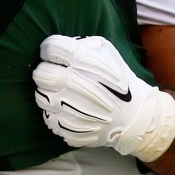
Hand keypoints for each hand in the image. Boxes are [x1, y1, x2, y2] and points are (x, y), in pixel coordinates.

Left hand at [34, 35, 174, 161]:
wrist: (134, 115)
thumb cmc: (118, 80)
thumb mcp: (106, 52)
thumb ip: (83, 45)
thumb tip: (59, 47)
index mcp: (83, 61)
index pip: (50, 48)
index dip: (48, 49)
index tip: (53, 54)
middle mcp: (73, 84)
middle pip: (40, 74)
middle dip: (43, 71)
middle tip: (53, 74)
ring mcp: (70, 109)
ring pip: (41, 97)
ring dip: (47, 93)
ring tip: (60, 92)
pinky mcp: (69, 130)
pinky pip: (50, 119)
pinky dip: (55, 114)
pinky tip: (67, 110)